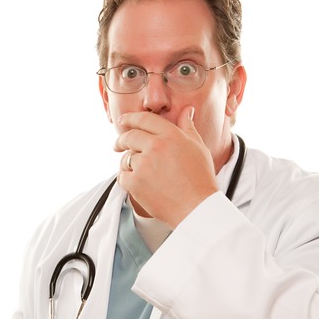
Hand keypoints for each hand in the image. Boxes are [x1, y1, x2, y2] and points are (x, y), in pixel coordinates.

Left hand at [114, 106, 219, 227]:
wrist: (197, 207)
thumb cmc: (200, 179)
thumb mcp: (198, 147)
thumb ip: (188, 127)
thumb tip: (186, 110)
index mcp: (171, 135)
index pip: (145, 119)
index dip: (131, 117)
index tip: (123, 120)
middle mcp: (156, 146)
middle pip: (129, 136)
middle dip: (121, 140)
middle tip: (117, 145)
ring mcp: (144, 164)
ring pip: (126, 158)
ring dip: (129, 163)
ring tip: (141, 173)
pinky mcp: (135, 182)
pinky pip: (122, 175)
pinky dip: (127, 179)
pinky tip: (139, 184)